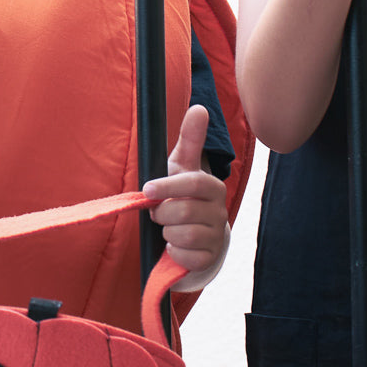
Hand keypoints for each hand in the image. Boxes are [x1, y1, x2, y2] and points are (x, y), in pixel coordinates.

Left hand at [142, 105, 228, 288]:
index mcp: (211, 187)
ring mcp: (217, 235)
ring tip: (166, 228)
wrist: (194, 239)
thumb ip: (190, 140)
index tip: (147, 190)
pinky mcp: (209, 258)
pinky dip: (173, 252)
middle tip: (157, 213)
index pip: (195, 183)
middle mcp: (219, 210)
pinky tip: (173, 247)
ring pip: (184, 234)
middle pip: (183, 211)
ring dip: (166, 232)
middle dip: (161, 213)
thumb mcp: (181, 168)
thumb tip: (199, 108)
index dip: (169, 186)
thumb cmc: (182, 198)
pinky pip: (187, 256)